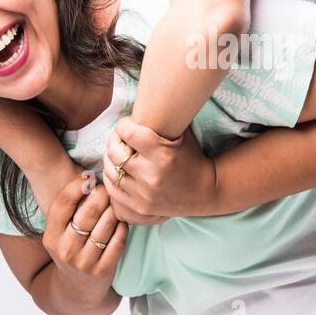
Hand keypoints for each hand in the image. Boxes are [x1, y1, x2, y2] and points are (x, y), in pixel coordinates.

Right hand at [41, 171, 128, 305]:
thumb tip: (88, 176)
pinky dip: (123, 227)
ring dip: (114, 210)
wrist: (77, 290)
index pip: (62, 204)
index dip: (77, 186)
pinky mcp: (103, 271)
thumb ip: (69, 211)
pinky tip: (122, 222)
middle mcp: (65, 250)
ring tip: (115, 204)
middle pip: (87, 213)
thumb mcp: (60, 235)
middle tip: (108, 188)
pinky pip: (118, 241)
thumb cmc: (71, 251)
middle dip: (101, 195)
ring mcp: (84, 262)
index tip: (89, 177)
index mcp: (51, 237)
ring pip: (106, 225)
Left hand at [102, 117, 217, 218]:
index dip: (123, 125)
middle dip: (114, 142)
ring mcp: (144, 197)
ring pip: (110, 174)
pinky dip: (113, 183)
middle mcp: (151, 176)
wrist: (205, 191)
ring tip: (118, 156)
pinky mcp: (140, 210)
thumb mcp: (181, 134)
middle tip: (120, 139)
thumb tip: (137, 104)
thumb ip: (159, 121)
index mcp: (162, 154)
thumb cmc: (191, 157)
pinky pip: (113, 195)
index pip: (127, 132)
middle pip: (114, 153)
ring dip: (110, 162)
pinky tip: (120, 175)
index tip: (127, 125)